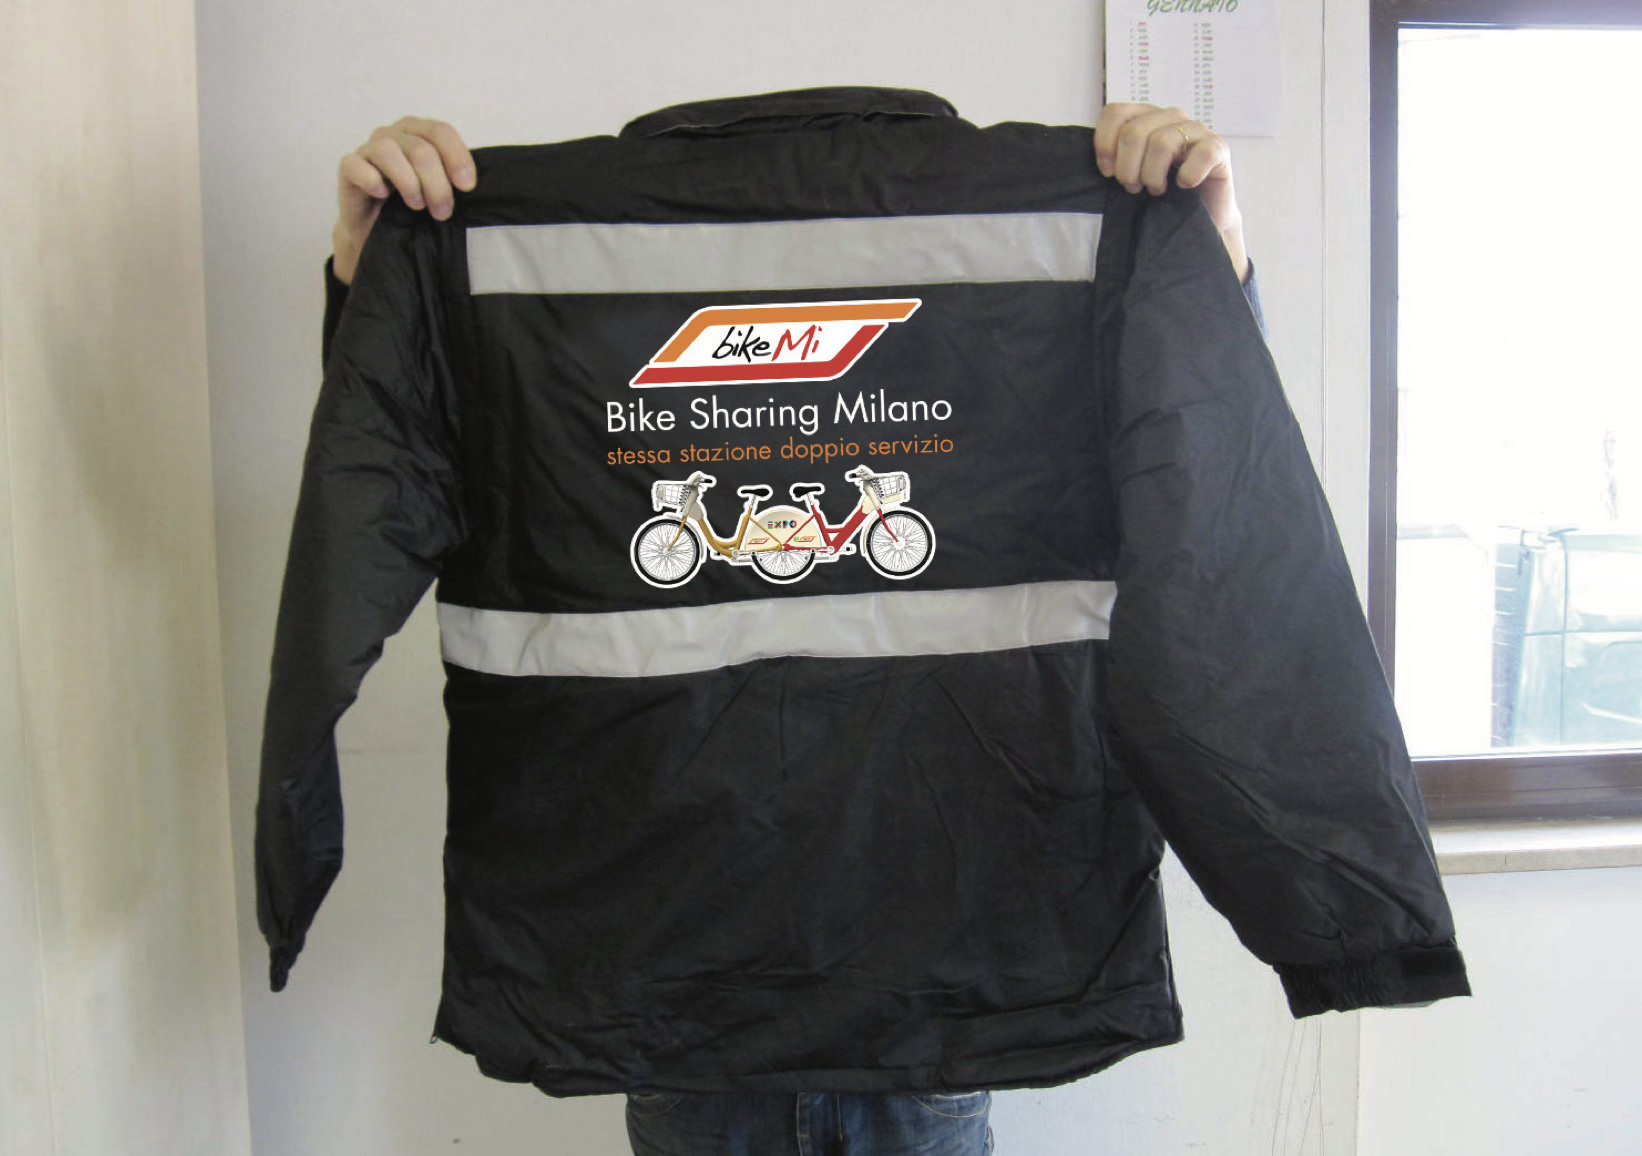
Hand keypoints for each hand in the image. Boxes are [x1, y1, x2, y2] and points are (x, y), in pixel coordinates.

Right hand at [332, 117, 475, 285]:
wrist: (379, 231)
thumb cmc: (413, 207)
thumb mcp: (439, 190)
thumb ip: (453, 179)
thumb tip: (473, 185)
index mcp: (419, 133)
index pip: (441, 131)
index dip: (457, 158)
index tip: (467, 187)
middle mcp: (393, 134)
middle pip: (420, 148)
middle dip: (437, 184)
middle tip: (443, 212)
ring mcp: (368, 148)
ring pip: (388, 151)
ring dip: (408, 182)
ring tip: (417, 205)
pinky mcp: (348, 167)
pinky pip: (356, 165)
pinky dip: (372, 181)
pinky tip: (383, 196)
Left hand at [1092, 103, 1248, 283]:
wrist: (1200, 219)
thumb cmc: (1160, 197)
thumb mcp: (1130, 175)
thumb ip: (1112, 161)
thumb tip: (1089, 164)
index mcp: (1145, 118)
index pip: (1115, 112)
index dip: (1105, 143)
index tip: (1107, 173)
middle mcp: (1170, 117)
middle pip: (1135, 131)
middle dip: (1128, 168)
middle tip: (1134, 188)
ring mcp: (1196, 130)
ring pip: (1162, 142)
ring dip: (1153, 175)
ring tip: (1155, 190)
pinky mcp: (1218, 148)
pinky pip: (1200, 153)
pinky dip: (1188, 175)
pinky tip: (1183, 186)